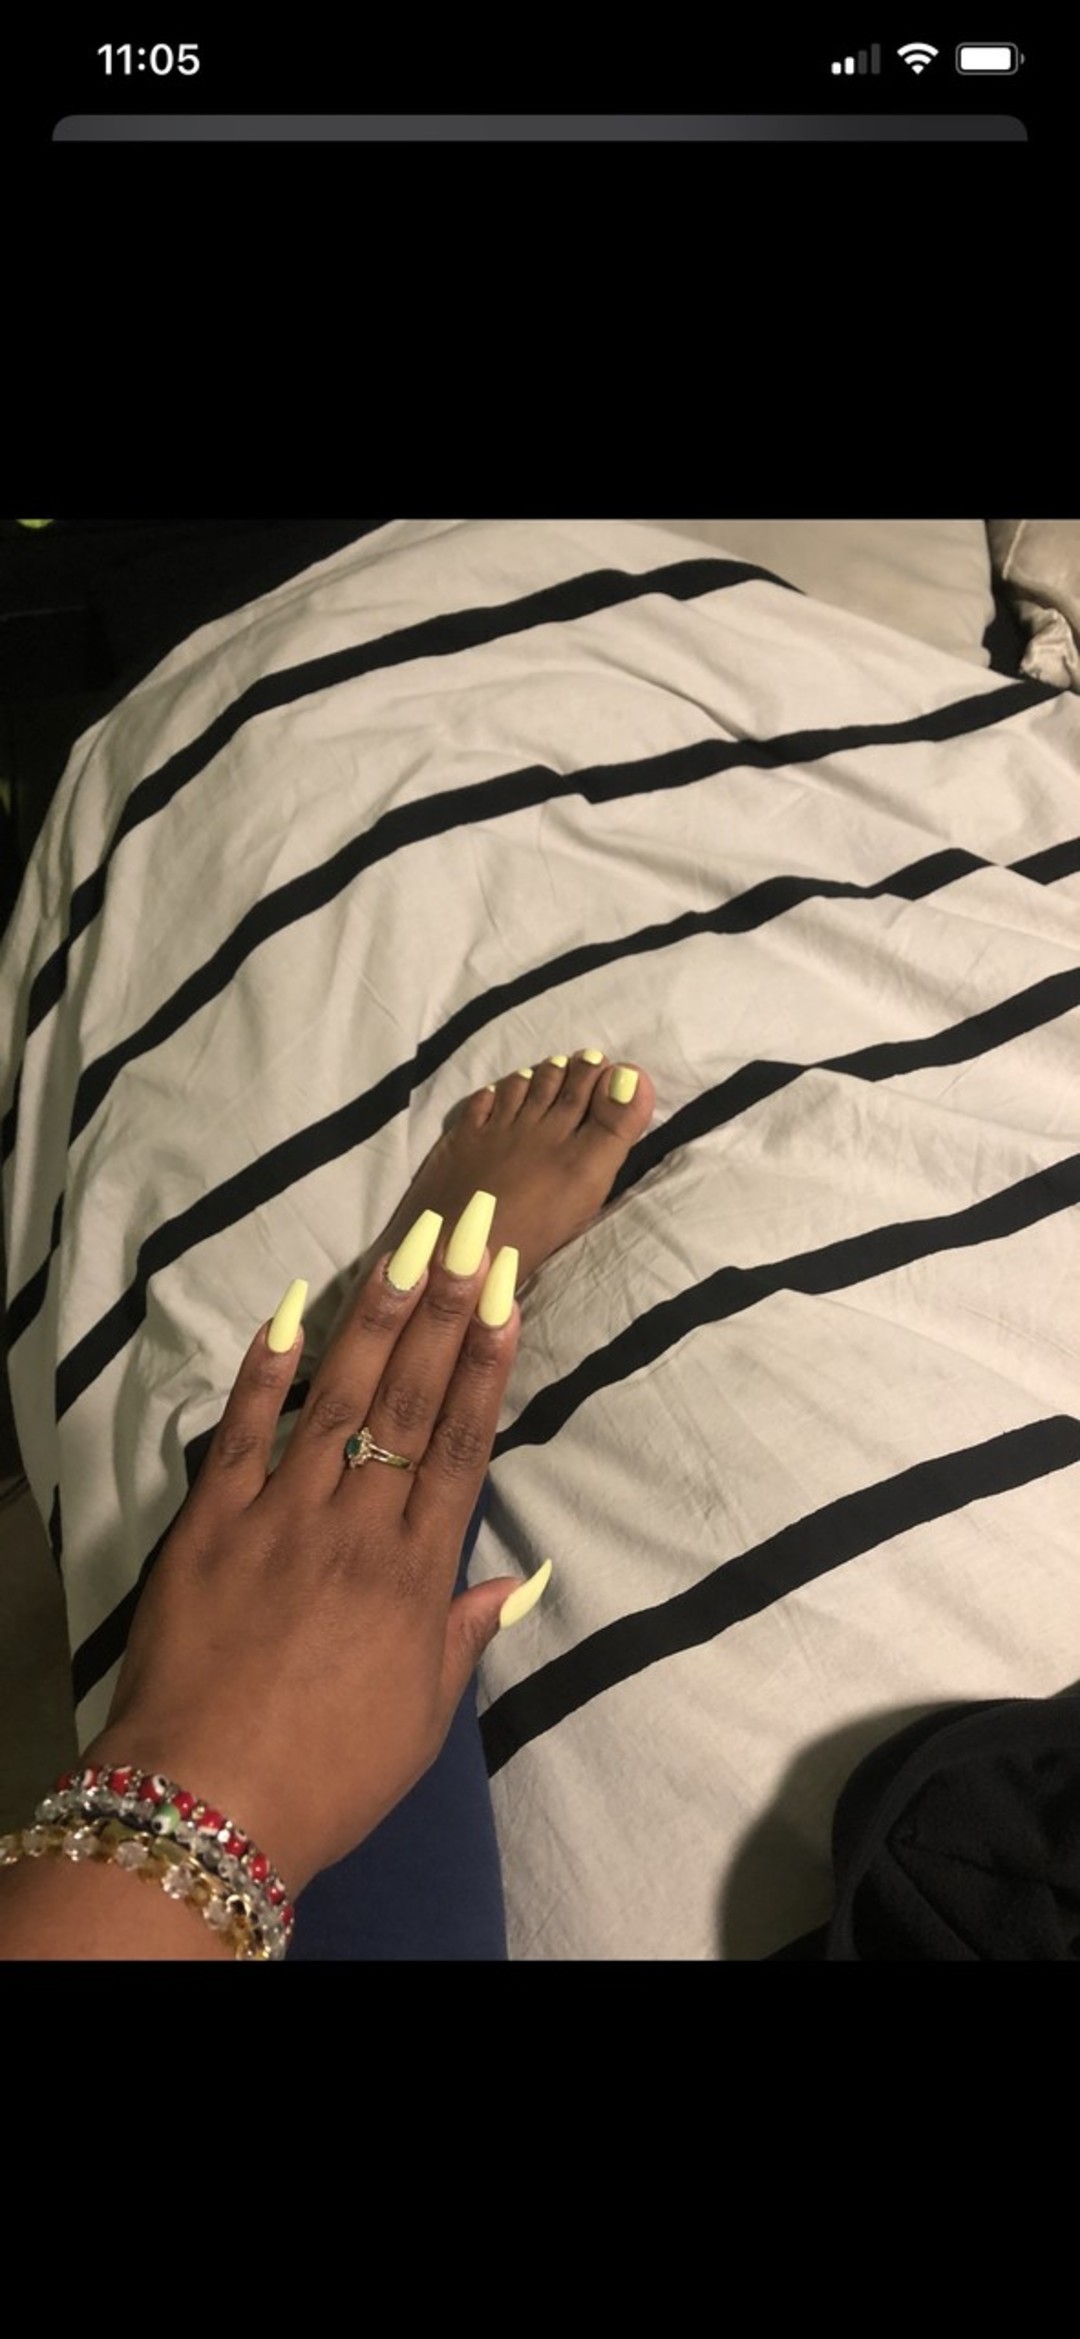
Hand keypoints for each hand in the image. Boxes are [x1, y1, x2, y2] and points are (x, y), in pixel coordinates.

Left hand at [84, 1204, 534, 1896]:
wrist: (210, 1803)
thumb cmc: (330, 1776)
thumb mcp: (422, 1720)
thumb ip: (462, 1636)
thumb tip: (516, 1581)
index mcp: (415, 1578)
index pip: (461, 1447)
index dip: (487, 1365)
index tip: (507, 1297)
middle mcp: (357, 1530)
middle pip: (409, 1403)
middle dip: (445, 1313)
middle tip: (471, 1236)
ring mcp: (281, 1518)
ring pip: (337, 1400)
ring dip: (375, 1320)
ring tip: (408, 1250)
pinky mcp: (211, 1525)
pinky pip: (242, 1434)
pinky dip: (265, 1372)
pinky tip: (291, 1312)